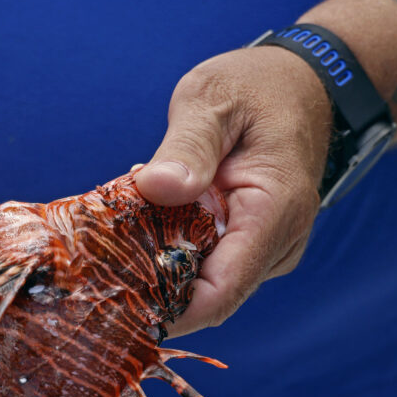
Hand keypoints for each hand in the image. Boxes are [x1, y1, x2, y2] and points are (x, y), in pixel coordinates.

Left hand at [135, 47, 332, 335]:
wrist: (302, 84)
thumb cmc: (258, 86)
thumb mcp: (213, 100)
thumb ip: (187, 146)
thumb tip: (156, 187)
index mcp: (275, 212)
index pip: (222, 291)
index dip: (170, 312)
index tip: (117, 307)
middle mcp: (279, 243)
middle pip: (208, 293)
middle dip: (154, 289)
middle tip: (95, 270)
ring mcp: (268, 248)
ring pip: (205, 282)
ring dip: (160, 267)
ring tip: (117, 236)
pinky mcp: (252, 244)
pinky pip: (209, 261)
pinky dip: (173, 250)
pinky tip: (145, 223)